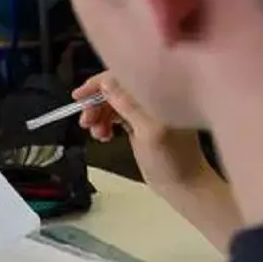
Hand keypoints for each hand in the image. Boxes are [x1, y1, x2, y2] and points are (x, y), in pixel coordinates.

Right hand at [75, 72, 211, 189]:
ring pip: (112, 103)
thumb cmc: (172, 160)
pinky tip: (103, 136)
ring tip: (96, 134)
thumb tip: (106, 82)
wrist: (183, 185)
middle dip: (96, 103)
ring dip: (98, 116)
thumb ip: (128, 105)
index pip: (124, 76)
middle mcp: (153, 98)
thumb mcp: (149, 131)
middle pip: (115, 89)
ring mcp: (146, 111)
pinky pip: (115, 116)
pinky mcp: (139, 123)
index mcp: (160, 95)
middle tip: (85, 122)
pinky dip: (105, 123)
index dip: (99, 84)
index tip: (79, 97)